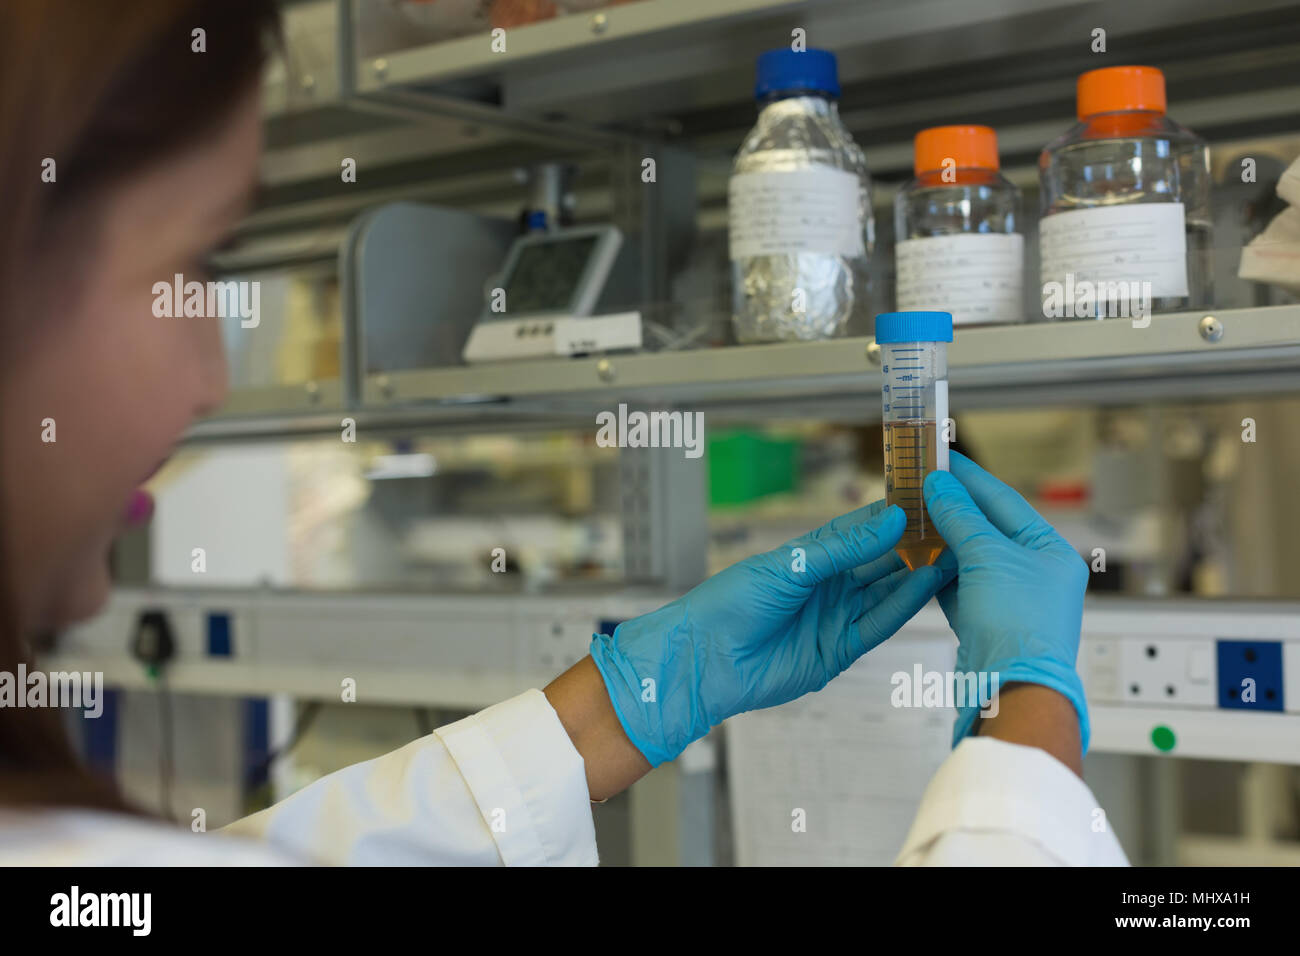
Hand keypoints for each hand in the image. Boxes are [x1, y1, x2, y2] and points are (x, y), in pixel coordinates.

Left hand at [590, 501, 950, 765]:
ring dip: (920, 574)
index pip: (862, 528)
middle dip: (916, 544)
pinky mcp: (840, 649)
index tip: (929, 495)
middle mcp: (829, 585)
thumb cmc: (730, 603)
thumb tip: (892, 520)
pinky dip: (905, 605)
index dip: (895, 513)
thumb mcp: (789, 565)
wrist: (705, 660)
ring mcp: (837, 617)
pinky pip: (879, 624)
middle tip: (955, 525)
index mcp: (812, 556)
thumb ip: (844, 547)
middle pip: (882, 561)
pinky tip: (929, 584)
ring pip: (888, 591)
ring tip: (954, 552)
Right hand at [922, 452, 1090, 749]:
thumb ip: (961, 517)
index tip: (940, 460)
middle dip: (951, 509)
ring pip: (970, 559)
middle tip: (918, 486)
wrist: (1011, 691)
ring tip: (912, 518)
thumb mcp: (987, 557)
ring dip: (941, 540)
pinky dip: (938, 574)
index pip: (1004, 501)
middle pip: (986, 528)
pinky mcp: (987, 623)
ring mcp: (1011, 600)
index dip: (969, 479)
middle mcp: (1035, 574)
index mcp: (1050, 552)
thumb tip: (940, 486)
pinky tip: (917, 561)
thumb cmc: (1017, 627)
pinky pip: (959, 587)